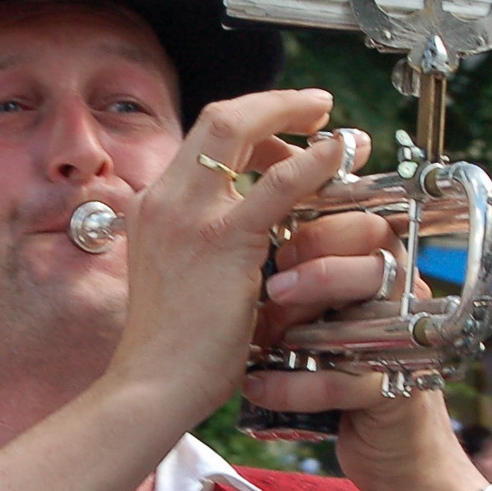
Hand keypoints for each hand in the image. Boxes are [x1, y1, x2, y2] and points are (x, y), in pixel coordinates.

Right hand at [110, 88, 352, 431]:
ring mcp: (187, 214)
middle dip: (273, 104)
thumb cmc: (174, 352)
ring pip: (238, 130)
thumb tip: (256, 240)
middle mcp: (163, 200)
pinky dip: (313, 161)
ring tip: (338, 129)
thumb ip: (208, 251)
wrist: (152, 386)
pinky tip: (339, 154)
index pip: (202, 143)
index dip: (250, 125)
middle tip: (316, 107)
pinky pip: (277, 185)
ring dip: (292, 117)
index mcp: (153, 209)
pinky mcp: (221, 240)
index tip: (284, 128)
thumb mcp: (183, 283)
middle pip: (218, 119)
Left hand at [243, 201, 469, 490]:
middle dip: (317, 274)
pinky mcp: (392, 395)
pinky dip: (291, 386)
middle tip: (273, 290)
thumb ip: (307, 282)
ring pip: (360, 322)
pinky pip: (339, 383)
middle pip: (374, 268)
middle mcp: (407, 305)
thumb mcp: (329, 318)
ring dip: (301, 330)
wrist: (393, 454)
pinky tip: (257, 387)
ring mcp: (404, 351)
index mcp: (392, 274)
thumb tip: (247, 247)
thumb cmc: (347, 371)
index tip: (280, 249)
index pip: (370, 229)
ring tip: (260, 340)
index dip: (322, 233)